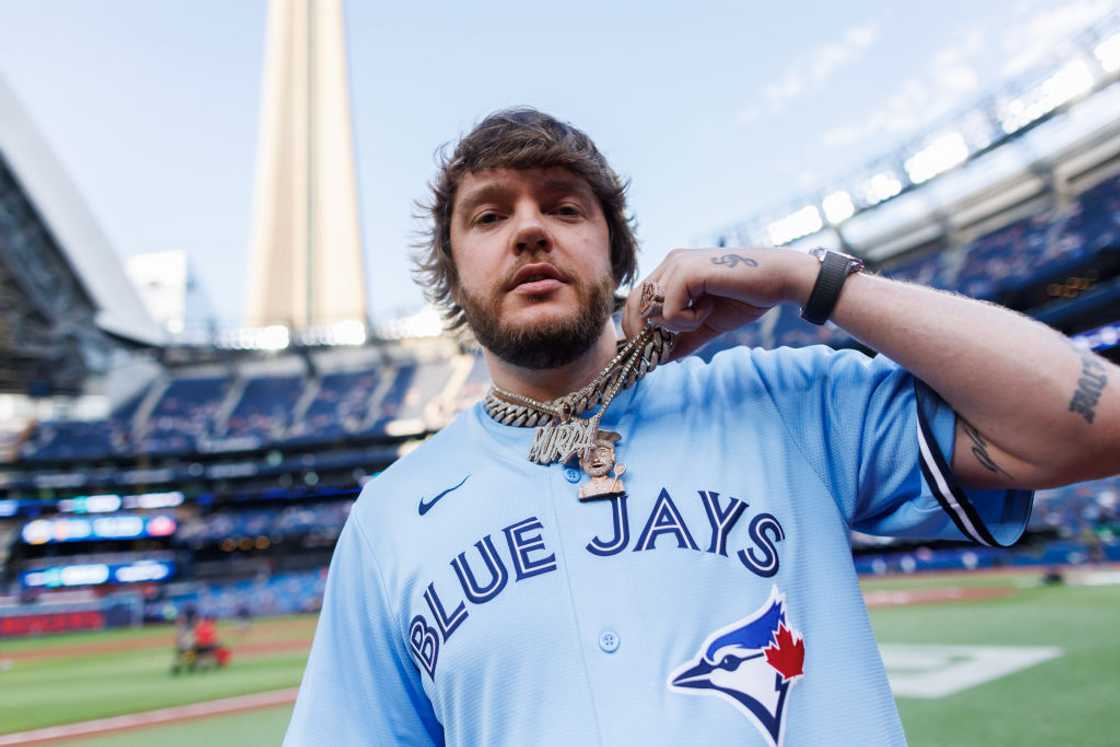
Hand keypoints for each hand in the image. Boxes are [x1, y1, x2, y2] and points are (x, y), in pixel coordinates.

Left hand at [621, 247, 815, 359]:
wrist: (777, 281)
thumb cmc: (744, 298)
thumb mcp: (705, 324)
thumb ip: (681, 339)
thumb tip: (658, 361)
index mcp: (672, 270)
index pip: (636, 300)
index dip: (639, 327)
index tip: (656, 348)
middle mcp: (670, 263)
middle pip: (634, 303)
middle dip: (645, 333)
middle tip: (668, 346)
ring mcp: (677, 264)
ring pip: (650, 309)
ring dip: (675, 325)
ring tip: (703, 317)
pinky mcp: (687, 272)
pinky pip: (670, 311)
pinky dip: (688, 320)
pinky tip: (709, 308)